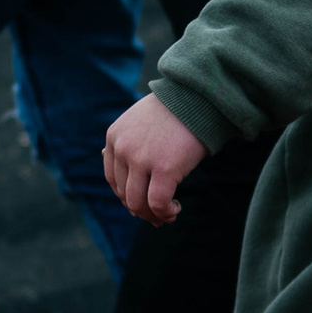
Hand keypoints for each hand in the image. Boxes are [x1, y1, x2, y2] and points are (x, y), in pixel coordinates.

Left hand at [103, 94, 208, 223]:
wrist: (198, 97)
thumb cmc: (175, 110)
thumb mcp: (140, 123)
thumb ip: (128, 146)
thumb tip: (115, 176)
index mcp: (114, 137)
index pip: (113, 180)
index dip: (128, 197)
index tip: (144, 204)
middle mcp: (123, 149)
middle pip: (124, 195)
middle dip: (141, 210)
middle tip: (159, 215)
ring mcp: (141, 159)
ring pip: (138, 203)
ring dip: (153, 215)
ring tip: (169, 214)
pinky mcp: (164, 169)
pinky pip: (158, 203)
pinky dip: (166, 212)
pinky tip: (176, 208)